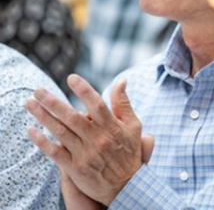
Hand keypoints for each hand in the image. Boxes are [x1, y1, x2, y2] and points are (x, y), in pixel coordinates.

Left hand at [26, 74, 143, 205]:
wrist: (126, 186)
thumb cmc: (129, 152)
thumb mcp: (133, 126)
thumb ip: (124, 103)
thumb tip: (121, 80)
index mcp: (113, 127)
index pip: (97, 105)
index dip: (84, 90)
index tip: (71, 78)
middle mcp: (98, 139)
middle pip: (72, 118)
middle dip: (53, 103)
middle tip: (38, 90)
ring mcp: (86, 154)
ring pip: (61, 132)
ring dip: (43, 117)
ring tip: (30, 104)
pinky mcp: (75, 168)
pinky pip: (55, 152)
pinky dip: (42, 141)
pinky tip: (31, 130)